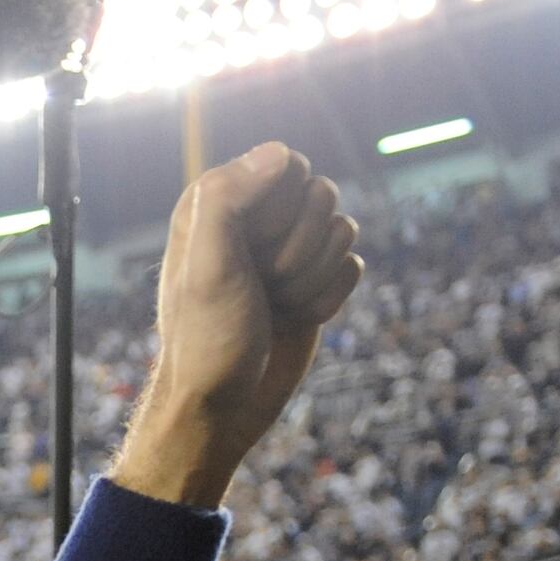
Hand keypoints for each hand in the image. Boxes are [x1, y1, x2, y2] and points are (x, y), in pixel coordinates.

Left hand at [109, 144, 363, 508]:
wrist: (222, 407)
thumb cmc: (207, 340)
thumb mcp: (208, 267)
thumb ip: (229, 200)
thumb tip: (281, 153)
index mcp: (216, 201)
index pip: (288, 166)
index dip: (282, 210)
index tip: (250, 252)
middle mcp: (252, 217)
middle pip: (321, 194)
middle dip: (299, 249)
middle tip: (262, 287)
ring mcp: (285, 248)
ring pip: (342, 229)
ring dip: (312, 277)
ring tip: (274, 305)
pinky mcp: (312, 279)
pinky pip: (352, 267)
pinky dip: (328, 299)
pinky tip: (293, 320)